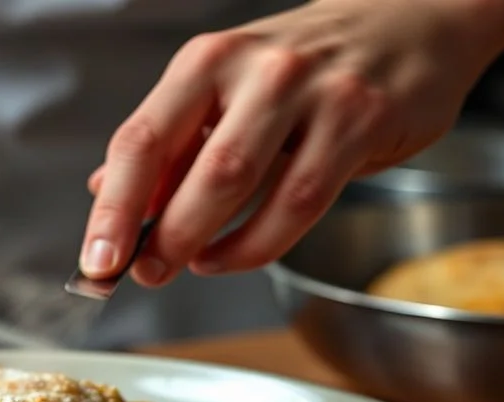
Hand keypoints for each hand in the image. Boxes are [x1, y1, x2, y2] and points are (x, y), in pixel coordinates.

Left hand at [78, 0, 503, 285]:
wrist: (408, 20)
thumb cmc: (305, 64)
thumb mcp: (224, 88)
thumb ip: (170, 142)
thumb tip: (103, 192)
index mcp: (206, 62)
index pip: (140, 140)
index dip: (112, 208)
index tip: (95, 262)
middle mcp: (255, 70)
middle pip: (192, 169)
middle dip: (160, 236)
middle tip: (143, 274)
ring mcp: (311, 93)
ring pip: (244, 185)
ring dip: (206, 241)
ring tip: (188, 266)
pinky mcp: (360, 121)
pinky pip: (301, 202)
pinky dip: (259, 243)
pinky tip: (234, 255)